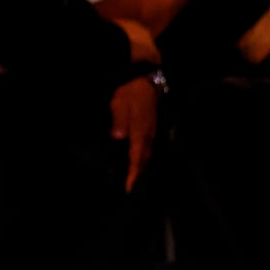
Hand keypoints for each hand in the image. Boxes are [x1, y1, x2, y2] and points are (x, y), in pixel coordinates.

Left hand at [109, 75, 159, 191]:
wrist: (146, 82)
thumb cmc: (130, 92)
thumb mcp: (119, 103)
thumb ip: (119, 120)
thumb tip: (118, 137)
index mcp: (140, 129)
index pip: (136, 155)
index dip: (133, 172)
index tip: (129, 185)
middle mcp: (148, 134)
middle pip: (144, 159)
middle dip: (136, 174)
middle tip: (128, 188)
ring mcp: (151, 132)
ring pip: (146, 155)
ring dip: (139, 167)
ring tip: (130, 179)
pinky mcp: (151, 130)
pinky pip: (147, 149)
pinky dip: (141, 158)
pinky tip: (135, 161)